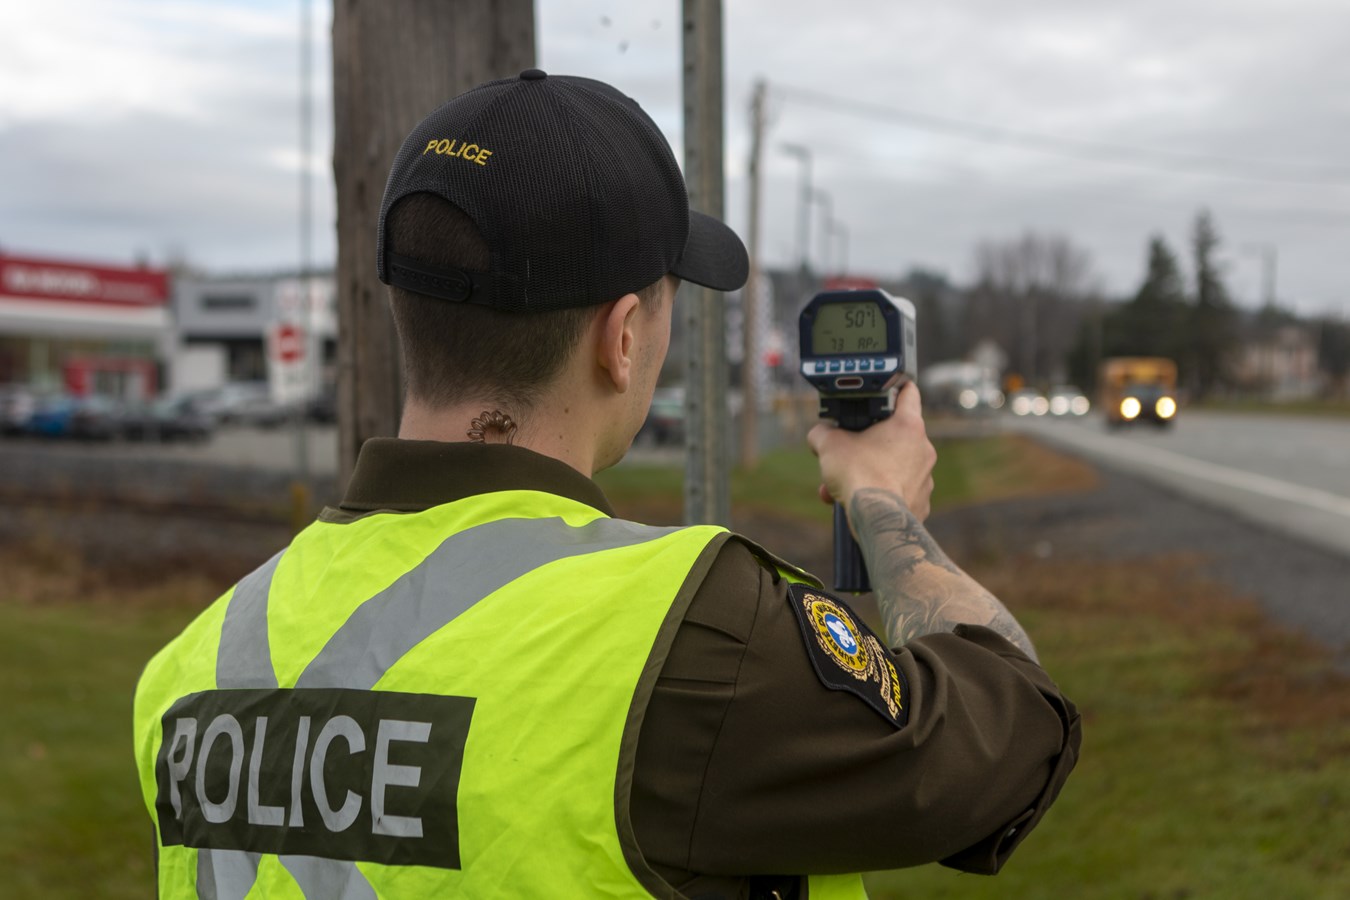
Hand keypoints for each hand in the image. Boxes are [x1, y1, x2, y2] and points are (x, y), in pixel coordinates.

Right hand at [806, 382, 935, 520]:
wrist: (876, 519)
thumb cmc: (860, 476)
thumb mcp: (829, 445)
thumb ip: (822, 433)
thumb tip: (819, 435)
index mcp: (907, 426)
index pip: (909, 393)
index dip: (897, 387)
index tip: (890, 388)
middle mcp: (923, 449)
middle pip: (894, 437)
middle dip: (866, 445)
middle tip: (846, 454)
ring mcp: (925, 477)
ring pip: (893, 467)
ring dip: (869, 472)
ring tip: (843, 486)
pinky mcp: (921, 502)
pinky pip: (897, 492)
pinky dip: (879, 494)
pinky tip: (860, 501)